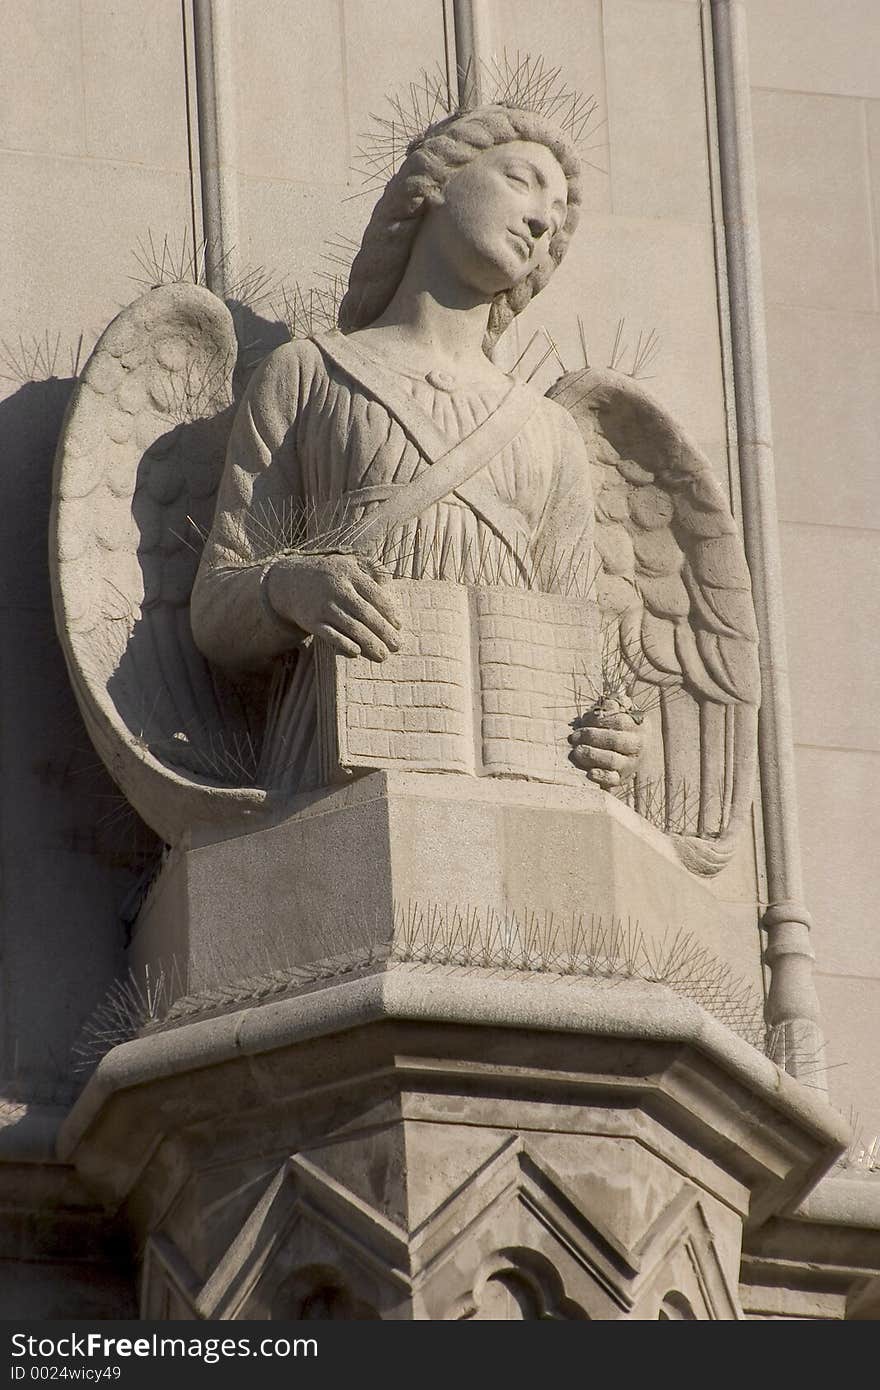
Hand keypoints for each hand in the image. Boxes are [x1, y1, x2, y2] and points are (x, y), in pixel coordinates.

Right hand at [265, 551, 401, 661]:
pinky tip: (357, 652)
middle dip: (383, 631)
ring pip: (350, 627)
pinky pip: (330, 635)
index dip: (388, 611)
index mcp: (348, 573)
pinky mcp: (311, 621)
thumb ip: (370, 567)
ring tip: (383, 655)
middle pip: (365, 613)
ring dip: (369, 643)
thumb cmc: (329, 574)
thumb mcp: (348, 563)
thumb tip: (388, 580)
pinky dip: (343, 644)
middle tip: (396, 646)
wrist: (290, 582)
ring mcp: (323, 606)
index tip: (398, 625)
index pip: (374, 594)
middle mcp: (336, 589)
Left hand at [568, 708, 641, 788]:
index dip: (599, 720)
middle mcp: (638, 746)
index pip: (620, 720)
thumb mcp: (620, 712)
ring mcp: (630, 764)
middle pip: (614, 740)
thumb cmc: (618, 727)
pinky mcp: (621, 779)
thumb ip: (614, 704)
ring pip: (612, 760)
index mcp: (639, 726)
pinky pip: (612, 780)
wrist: (628, 753)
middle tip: (574, 736)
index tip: (584, 720)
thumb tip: (608, 703)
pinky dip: (601, 777)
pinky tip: (590, 773)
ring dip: (591, 754)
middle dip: (591, 736)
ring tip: (577, 751)